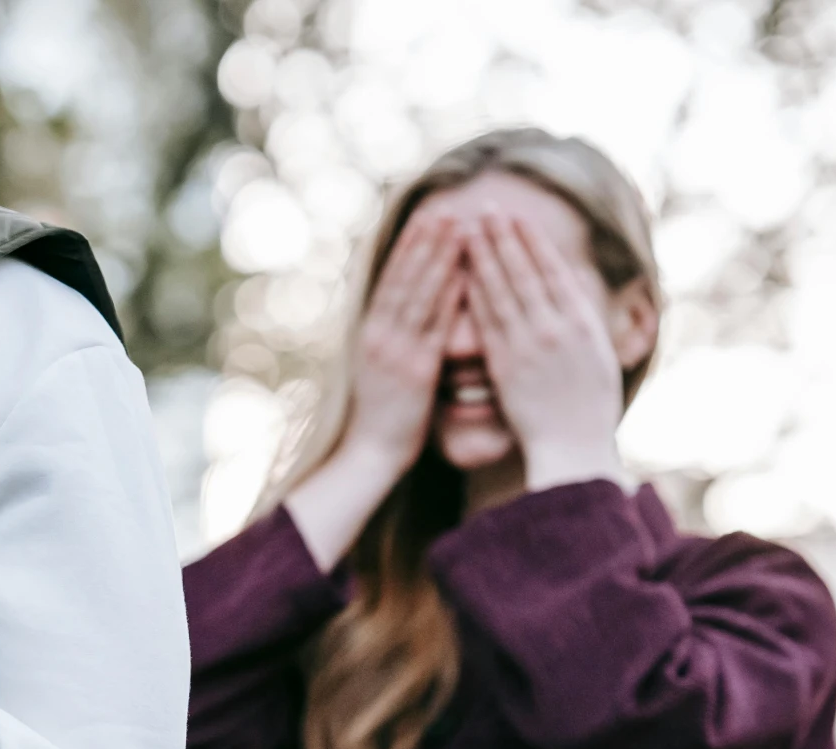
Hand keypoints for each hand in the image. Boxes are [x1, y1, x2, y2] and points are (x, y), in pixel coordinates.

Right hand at [285, 213, 465, 567]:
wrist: (370, 455)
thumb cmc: (382, 416)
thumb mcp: (381, 370)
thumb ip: (395, 338)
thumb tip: (410, 312)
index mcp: (371, 333)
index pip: (392, 279)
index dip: (411, 246)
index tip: (428, 216)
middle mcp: (380, 336)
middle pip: (405, 278)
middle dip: (426, 241)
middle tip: (447, 206)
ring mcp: (395, 351)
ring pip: (419, 294)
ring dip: (438, 257)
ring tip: (458, 226)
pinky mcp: (414, 371)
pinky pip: (434, 326)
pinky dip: (448, 296)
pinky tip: (465, 272)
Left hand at [465, 211, 624, 492]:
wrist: (575, 448)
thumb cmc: (589, 409)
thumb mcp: (600, 357)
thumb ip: (584, 320)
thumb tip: (575, 290)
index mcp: (583, 321)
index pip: (553, 270)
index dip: (532, 240)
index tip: (516, 216)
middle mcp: (558, 326)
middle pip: (525, 271)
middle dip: (504, 236)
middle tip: (486, 206)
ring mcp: (531, 344)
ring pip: (503, 289)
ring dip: (484, 255)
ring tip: (469, 227)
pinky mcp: (507, 364)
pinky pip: (487, 321)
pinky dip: (474, 293)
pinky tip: (460, 273)